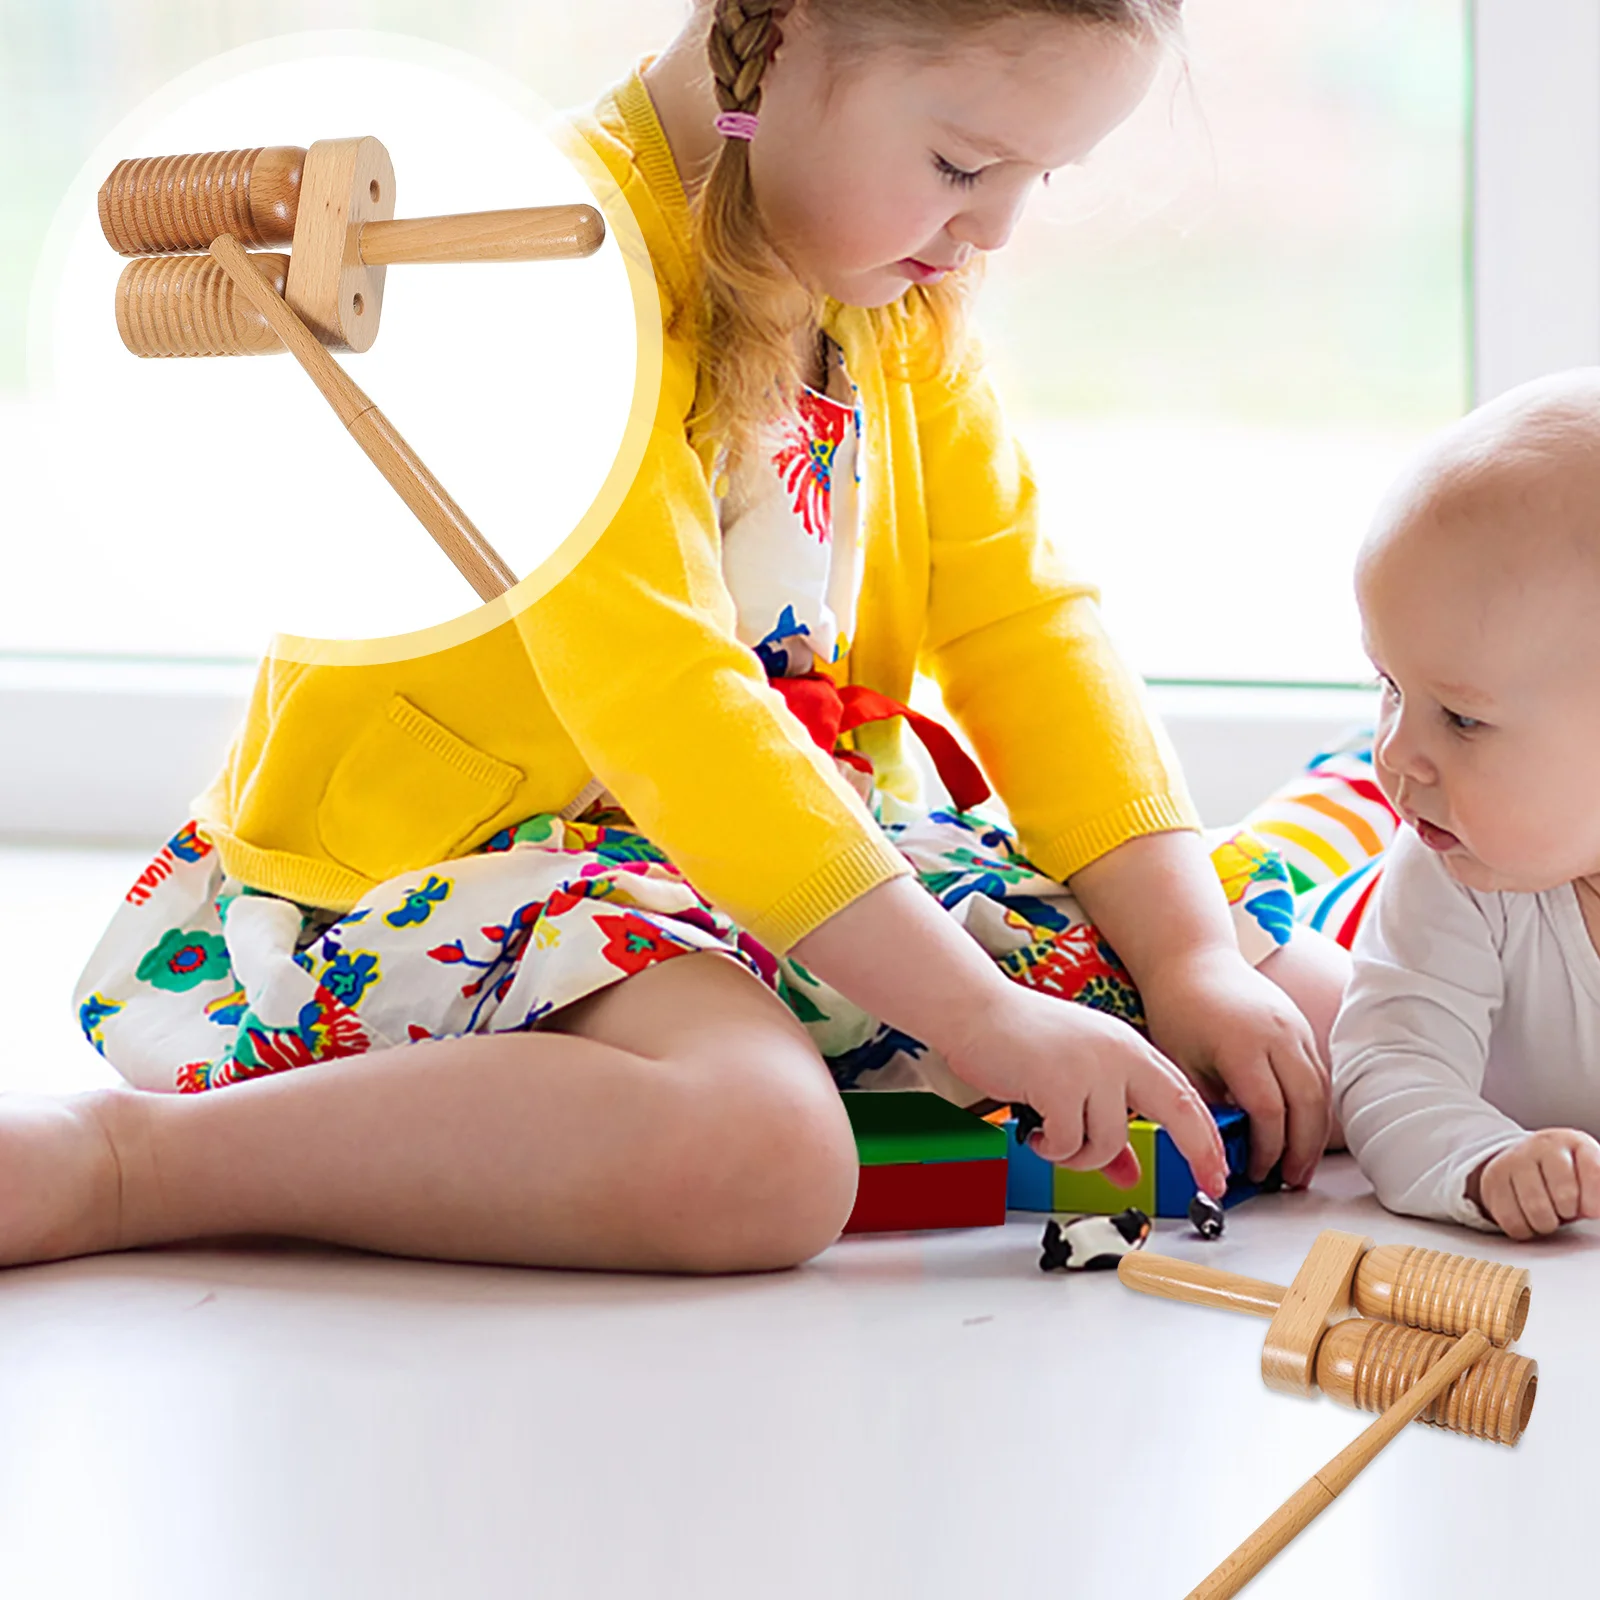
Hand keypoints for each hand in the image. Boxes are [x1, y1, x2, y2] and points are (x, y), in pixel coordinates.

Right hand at [943, 980, 1228, 1198]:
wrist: (976, 1011)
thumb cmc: (1021, 1041)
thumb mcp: (1076, 1078)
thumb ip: (1107, 1127)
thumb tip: (1129, 1174)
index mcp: (1127, 1049)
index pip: (1184, 1095)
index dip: (1206, 1137)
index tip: (1217, 1171)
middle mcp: (1118, 1054)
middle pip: (1178, 1109)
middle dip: (1199, 1152)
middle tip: (1207, 1186)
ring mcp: (1090, 1067)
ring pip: (1110, 1142)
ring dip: (1080, 1157)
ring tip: (1053, 1139)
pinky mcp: (1058, 1083)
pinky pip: (1068, 1143)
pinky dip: (1051, 1149)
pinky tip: (1034, 1132)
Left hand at [1137, 948, 1329, 1188]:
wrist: (1193, 959)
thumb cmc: (1178, 1008)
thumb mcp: (1180, 1061)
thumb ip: (1206, 1103)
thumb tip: (1225, 1149)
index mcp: (1243, 1044)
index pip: (1269, 1110)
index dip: (1267, 1148)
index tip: (1256, 1172)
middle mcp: (1278, 1035)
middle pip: (1307, 1104)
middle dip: (1302, 1150)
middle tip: (1291, 1181)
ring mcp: (1295, 1028)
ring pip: (1321, 1091)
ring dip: (1315, 1133)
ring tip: (1300, 1166)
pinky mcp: (1301, 1026)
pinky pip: (1319, 1074)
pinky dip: (1315, 1107)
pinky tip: (1303, 1132)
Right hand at [1468, 1129, 1599, 1239]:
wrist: (1524, 1161)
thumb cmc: (1567, 1175)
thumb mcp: (1590, 1176)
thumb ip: (1598, 1189)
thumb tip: (1595, 1210)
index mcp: (1575, 1142)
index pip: (1594, 1172)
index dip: (1595, 1199)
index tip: (1593, 1212)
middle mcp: (1543, 1146)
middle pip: (1565, 1194)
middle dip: (1568, 1213)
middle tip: (1565, 1211)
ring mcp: (1514, 1159)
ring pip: (1536, 1209)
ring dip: (1546, 1224)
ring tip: (1548, 1216)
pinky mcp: (1492, 1177)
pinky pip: (1511, 1219)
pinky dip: (1524, 1229)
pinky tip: (1527, 1218)